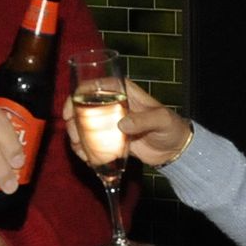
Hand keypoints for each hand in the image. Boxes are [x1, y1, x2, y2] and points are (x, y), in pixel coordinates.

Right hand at [61, 80, 191, 166]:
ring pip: (83, 125)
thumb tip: (122, 124)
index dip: (77, 95)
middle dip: (72, 121)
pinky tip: (87, 159)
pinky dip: (85, 150)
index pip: (94, 86)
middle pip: (83, 106)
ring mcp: (110, 122)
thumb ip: (144, 120)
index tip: (70, 112)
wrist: (175, 149)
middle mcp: (113, 104)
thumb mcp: (161, 120)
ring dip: (76, 137)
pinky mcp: (110, 139)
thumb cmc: (171, 127)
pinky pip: (91, 142)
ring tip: (81, 152)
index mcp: (123, 91)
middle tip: (75, 137)